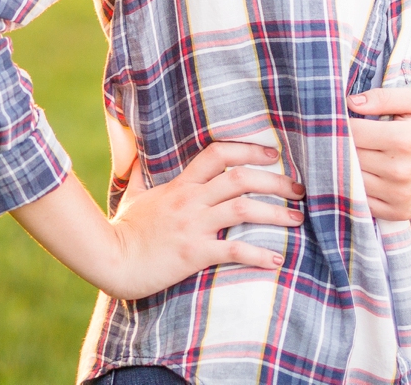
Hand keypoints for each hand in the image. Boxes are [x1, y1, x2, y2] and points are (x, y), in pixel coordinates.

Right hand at [106, 140, 306, 299]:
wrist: (112, 259)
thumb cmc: (124, 230)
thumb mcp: (133, 195)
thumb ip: (140, 174)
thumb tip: (135, 157)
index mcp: (180, 185)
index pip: (217, 154)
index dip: (248, 149)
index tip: (272, 153)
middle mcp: (190, 200)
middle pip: (240, 179)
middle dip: (275, 181)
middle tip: (298, 189)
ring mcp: (193, 226)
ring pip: (243, 210)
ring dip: (275, 213)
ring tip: (297, 218)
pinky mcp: (194, 253)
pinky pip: (233, 251)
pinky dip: (258, 255)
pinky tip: (276, 260)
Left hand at [347, 87, 410, 220]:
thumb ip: (383, 97)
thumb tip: (351, 103)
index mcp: (404, 139)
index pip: (353, 132)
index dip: (343, 124)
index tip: (343, 122)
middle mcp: (401, 170)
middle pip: (350, 155)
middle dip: (343, 145)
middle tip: (346, 138)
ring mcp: (399, 194)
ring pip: (351, 178)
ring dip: (346, 167)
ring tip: (355, 156)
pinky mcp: (398, 211)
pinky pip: (361, 200)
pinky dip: (356, 189)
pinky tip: (363, 176)